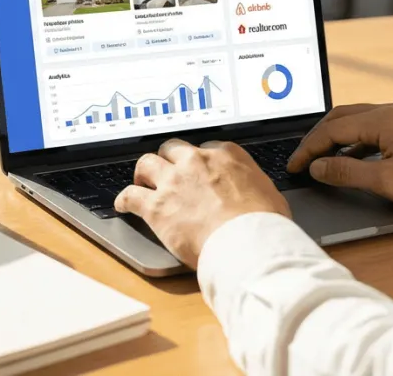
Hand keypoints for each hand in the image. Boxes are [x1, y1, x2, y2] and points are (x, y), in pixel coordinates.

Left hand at [114, 138, 288, 267]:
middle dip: (169, 159)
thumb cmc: (264, 224)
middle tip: (168, 172)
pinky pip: (130, 195)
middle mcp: (196, 162)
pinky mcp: (156, 206)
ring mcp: (174, 182)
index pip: (206, 148)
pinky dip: (124, 199)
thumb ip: (253, 186)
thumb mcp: (269, 194)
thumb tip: (255, 194)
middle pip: (172, 149)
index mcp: (227, 155)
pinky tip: (123, 204)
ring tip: (142, 181)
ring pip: (147, 163)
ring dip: (143, 173)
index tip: (197, 170)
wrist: (247, 243)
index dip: (199, 161)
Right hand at [288, 103, 392, 210]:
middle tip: (301, 160)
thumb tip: (318, 168)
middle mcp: (391, 110)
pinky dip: (355, 141)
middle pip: (341, 117)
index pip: (332, 130)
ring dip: (336, 138)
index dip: (308, 149)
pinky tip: (353, 159)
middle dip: (317, 138)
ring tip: (321, 159)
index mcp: (382, 119)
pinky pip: (373, 127)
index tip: (294, 166)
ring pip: (357, 120)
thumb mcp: (387, 181)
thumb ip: (347, 173)